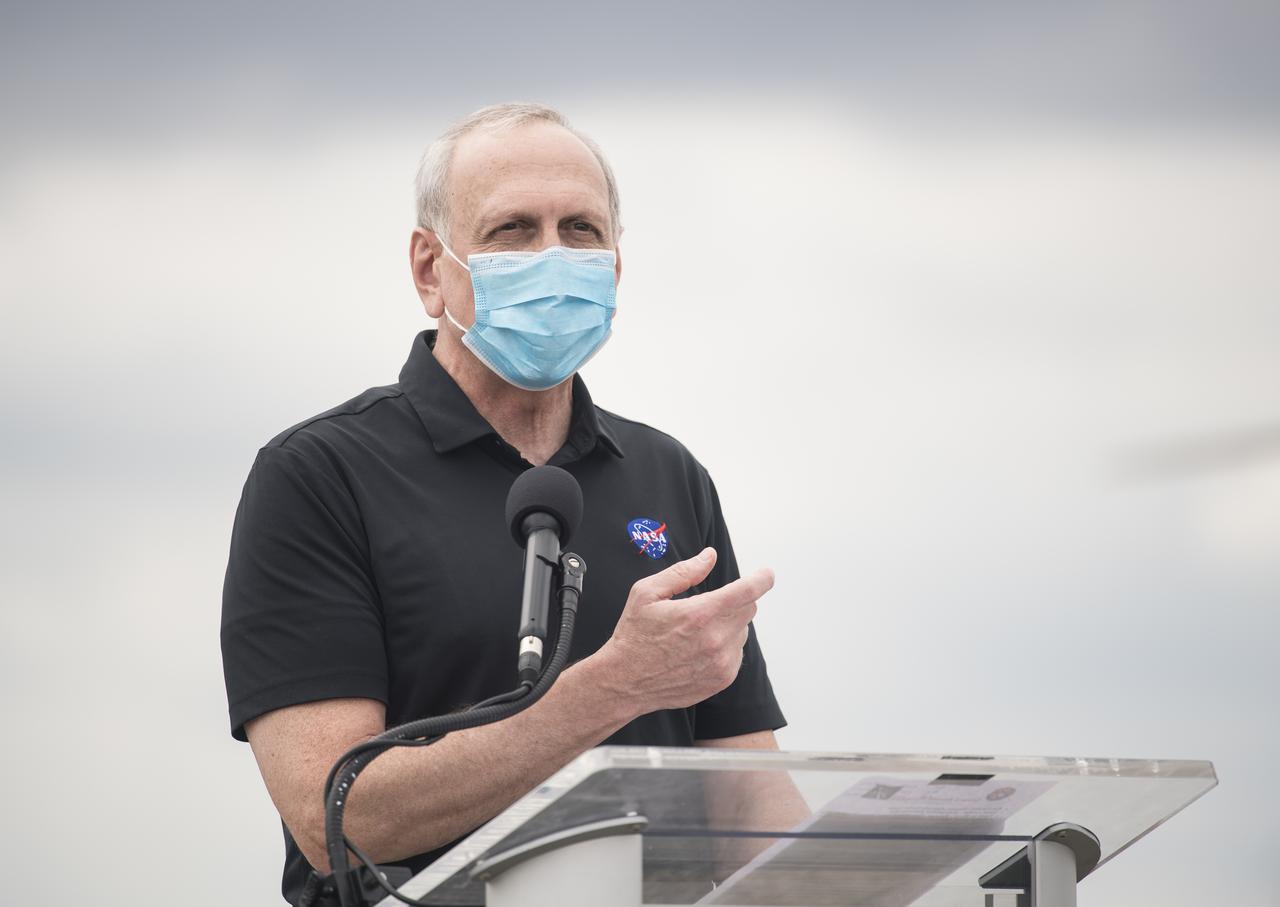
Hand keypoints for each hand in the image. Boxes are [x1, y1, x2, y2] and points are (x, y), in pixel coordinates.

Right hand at [593, 547, 773, 716]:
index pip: (747, 591)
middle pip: (748, 609)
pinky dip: (725, 646)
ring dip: (728, 625)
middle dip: (735, 601)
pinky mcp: (722, 679)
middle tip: (708, 605)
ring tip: (696, 631)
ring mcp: (721, 662)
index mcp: (699, 614)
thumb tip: (710, 557)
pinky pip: (736, 653)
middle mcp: (715, 640)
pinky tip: (699, 649)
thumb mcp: (647, 593)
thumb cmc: (634, 635)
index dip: (762, 579)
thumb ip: (683, 572)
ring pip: (742, 632)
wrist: (625, 682)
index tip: (767, 574)